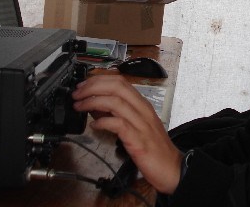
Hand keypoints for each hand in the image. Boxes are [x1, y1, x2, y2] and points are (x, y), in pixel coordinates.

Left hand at [72, 75, 182, 193]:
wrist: (172, 168)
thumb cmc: (154, 148)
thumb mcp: (136, 125)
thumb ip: (118, 114)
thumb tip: (96, 107)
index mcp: (142, 104)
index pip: (120, 82)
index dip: (99, 80)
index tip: (83, 85)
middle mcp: (142, 110)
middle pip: (117, 87)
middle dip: (93, 87)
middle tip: (77, 94)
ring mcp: (141, 124)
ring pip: (116, 102)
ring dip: (93, 101)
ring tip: (80, 106)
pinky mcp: (138, 140)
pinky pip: (119, 124)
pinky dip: (103, 122)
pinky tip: (94, 126)